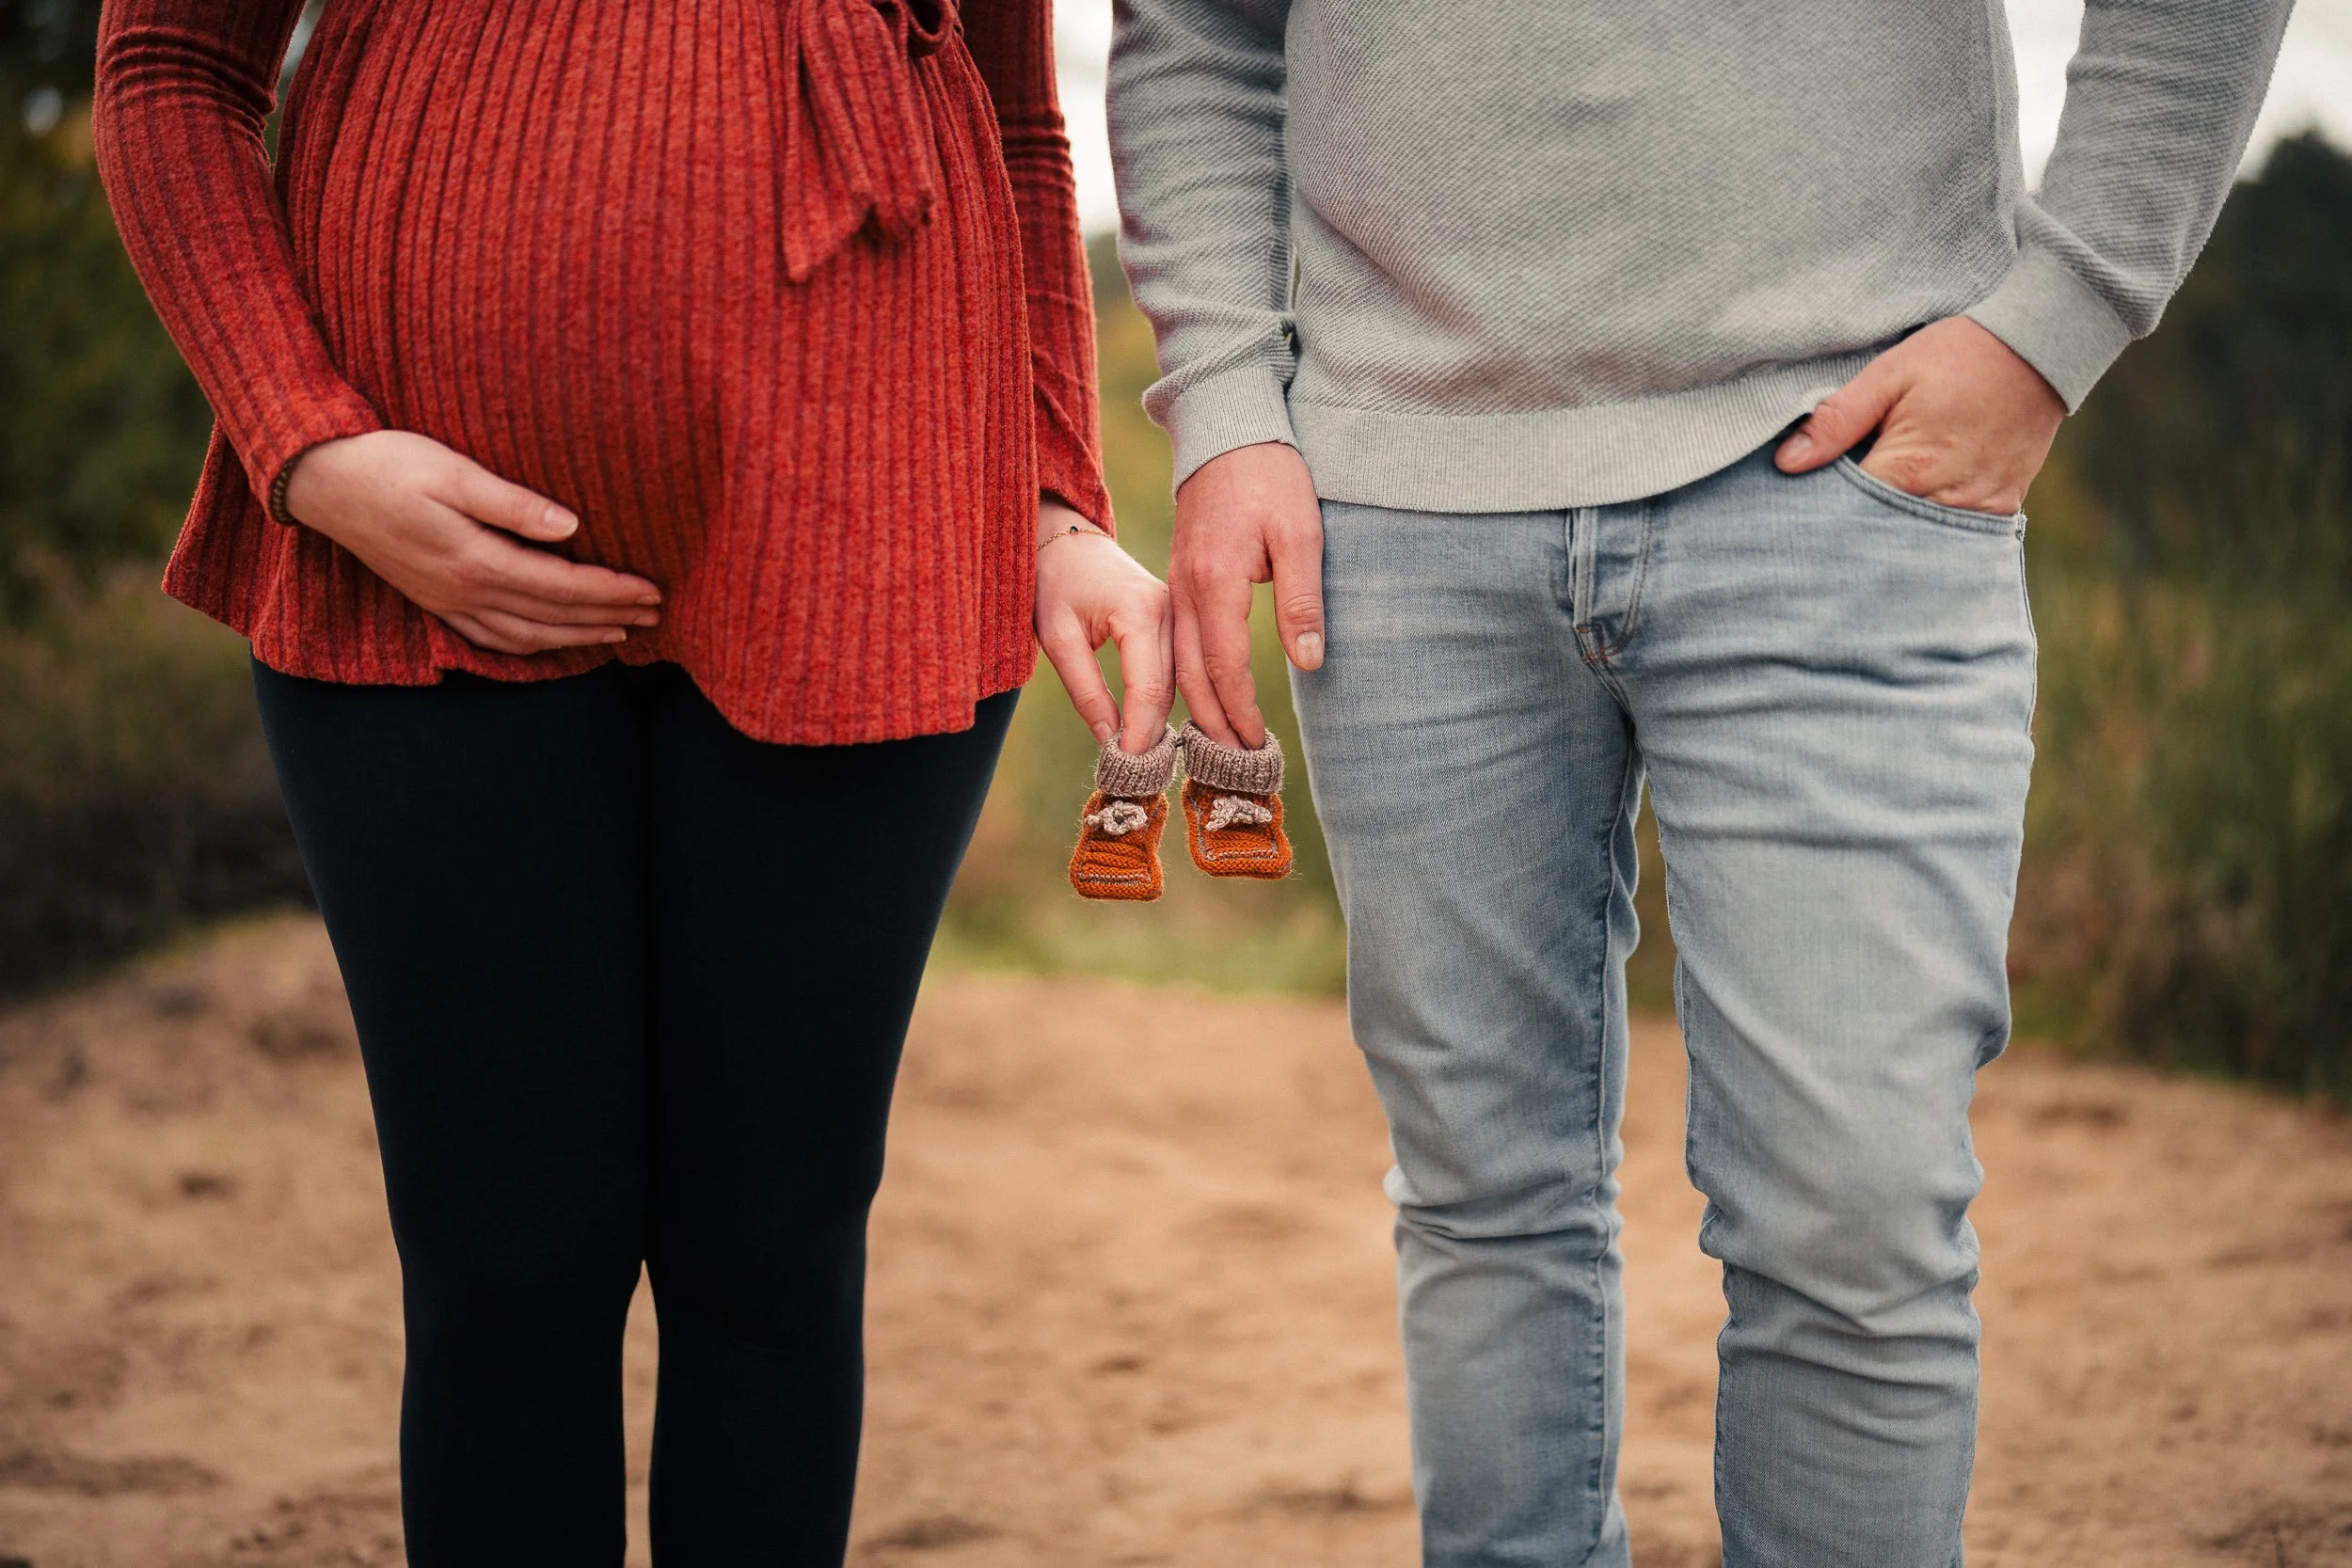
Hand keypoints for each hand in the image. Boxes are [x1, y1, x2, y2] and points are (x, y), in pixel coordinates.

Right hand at [281, 431, 662, 654]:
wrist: (320, 480)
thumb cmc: (388, 462)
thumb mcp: (452, 470)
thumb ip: (513, 503)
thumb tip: (571, 527)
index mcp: (474, 560)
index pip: (561, 585)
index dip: (611, 591)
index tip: (652, 589)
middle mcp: (463, 592)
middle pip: (552, 616)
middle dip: (607, 617)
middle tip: (655, 614)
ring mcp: (445, 602)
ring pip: (526, 636)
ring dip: (576, 637)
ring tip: (619, 633)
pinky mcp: (433, 601)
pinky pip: (492, 639)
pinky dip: (531, 646)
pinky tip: (553, 642)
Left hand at [1033, 498, 1175, 753]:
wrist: (1065, 538)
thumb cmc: (1053, 582)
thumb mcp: (1058, 639)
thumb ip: (1086, 691)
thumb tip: (1111, 741)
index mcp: (1140, 612)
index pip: (1148, 689)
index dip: (1138, 734)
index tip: (1126, 768)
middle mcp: (1169, 611)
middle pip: (1168, 689)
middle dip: (1150, 734)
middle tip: (1134, 775)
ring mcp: (1177, 613)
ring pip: (1176, 682)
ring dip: (1158, 721)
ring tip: (1139, 759)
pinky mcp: (1175, 619)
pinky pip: (1173, 668)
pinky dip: (1160, 700)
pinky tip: (1145, 729)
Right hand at [1168, 442, 1322, 749]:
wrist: (1227, 426)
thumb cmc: (1271, 476)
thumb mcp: (1300, 535)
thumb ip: (1302, 601)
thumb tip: (1310, 663)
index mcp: (1216, 582)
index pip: (1224, 667)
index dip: (1241, 712)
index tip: (1258, 745)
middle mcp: (1186, 588)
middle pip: (1190, 675)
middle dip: (1212, 724)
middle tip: (1234, 764)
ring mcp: (1176, 581)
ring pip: (1176, 659)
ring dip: (1195, 706)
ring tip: (1216, 742)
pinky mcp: (1179, 573)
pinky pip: (1175, 638)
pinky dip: (1185, 675)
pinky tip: (1201, 691)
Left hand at [1774, 316, 2065, 514]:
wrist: (2039, 348)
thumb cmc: (1959, 356)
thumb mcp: (1889, 375)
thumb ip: (1837, 421)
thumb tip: (1787, 462)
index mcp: (1910, 470)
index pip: (1846, 516)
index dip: (1821, 513)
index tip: (1801, 510)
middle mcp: (1946, 501)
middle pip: (1883, 535)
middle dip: (1854, 530)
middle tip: (1827, 523)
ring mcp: (1979, 509)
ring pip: (1918, 540)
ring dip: (1892, 531)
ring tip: (1869, 515)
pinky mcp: (2001, 508)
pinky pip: (1956, 534)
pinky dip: (1930, 527)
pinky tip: (1910, 514)